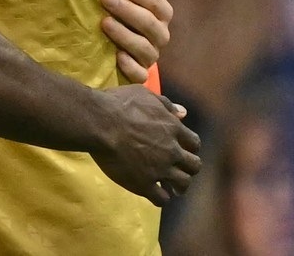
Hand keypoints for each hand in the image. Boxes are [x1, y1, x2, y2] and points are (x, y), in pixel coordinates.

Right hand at [91, 86, 200, 205]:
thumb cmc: (118, 104)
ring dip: (178, 185)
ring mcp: (159, 169)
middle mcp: (172, 151)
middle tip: (178, 169)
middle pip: (194, 166)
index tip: (182, 149)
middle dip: (188, 168)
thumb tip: (183, 113)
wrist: (99, 123)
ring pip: (183, 184)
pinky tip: (153, 193)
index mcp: (173, 129)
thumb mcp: (144, 95)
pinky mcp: (144, 184)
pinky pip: (162, 199)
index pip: (194, 143)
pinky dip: (161, 197)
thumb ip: (166, 104)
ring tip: (171, 187)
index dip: (189, 147)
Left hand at [101, 0, 171, 82]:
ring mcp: (150, 56)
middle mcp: (159, 35)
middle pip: (150, 24)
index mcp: (160, 14)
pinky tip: (116, 56)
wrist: (112, 44)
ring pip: (145, 48)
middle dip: (128, 10)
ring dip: (125, 35)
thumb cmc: (122, 8)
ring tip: (104, 22)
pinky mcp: (138, 74)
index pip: (157, 3)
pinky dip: (129, 66)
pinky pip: (139, 74)